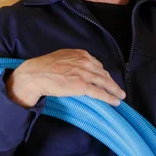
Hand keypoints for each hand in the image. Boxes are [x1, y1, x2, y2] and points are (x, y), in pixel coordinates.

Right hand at [6, 49, 125, 108]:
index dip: (103, 73)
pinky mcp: (82, 85)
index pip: (97, 64)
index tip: (106, 79)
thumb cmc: (44, 67)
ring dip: (114, 90)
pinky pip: (100, 92)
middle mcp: (85, 61)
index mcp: (81, 54)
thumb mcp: (62, 57)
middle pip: (103, 73)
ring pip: (105, 82)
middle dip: (111, 82)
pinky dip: (109, 97)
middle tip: (117, 89)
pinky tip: (115, 101)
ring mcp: (84, 73)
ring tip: (120, 95)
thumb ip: (73, 60)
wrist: (35, 74)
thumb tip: (77, 68)